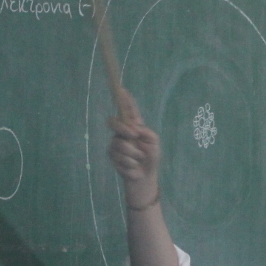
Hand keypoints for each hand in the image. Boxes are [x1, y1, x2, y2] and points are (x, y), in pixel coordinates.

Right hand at [106, 89, 160, 209]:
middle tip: (134, 136)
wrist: (145, 176)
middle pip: (114, 122)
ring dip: (133, 154)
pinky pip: (119, 156)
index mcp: (134, 126)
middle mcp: (123, 132)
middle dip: (123, 129)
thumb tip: (134, 128)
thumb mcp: (154, 142)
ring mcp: (115, 143)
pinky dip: (130, 162)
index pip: (129, 110)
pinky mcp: (112, 155)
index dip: (125, 100)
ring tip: (140, 159)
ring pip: (119, 143)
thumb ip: (146, 132)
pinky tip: (133, 166)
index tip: (122, 89)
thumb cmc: (151, 157)